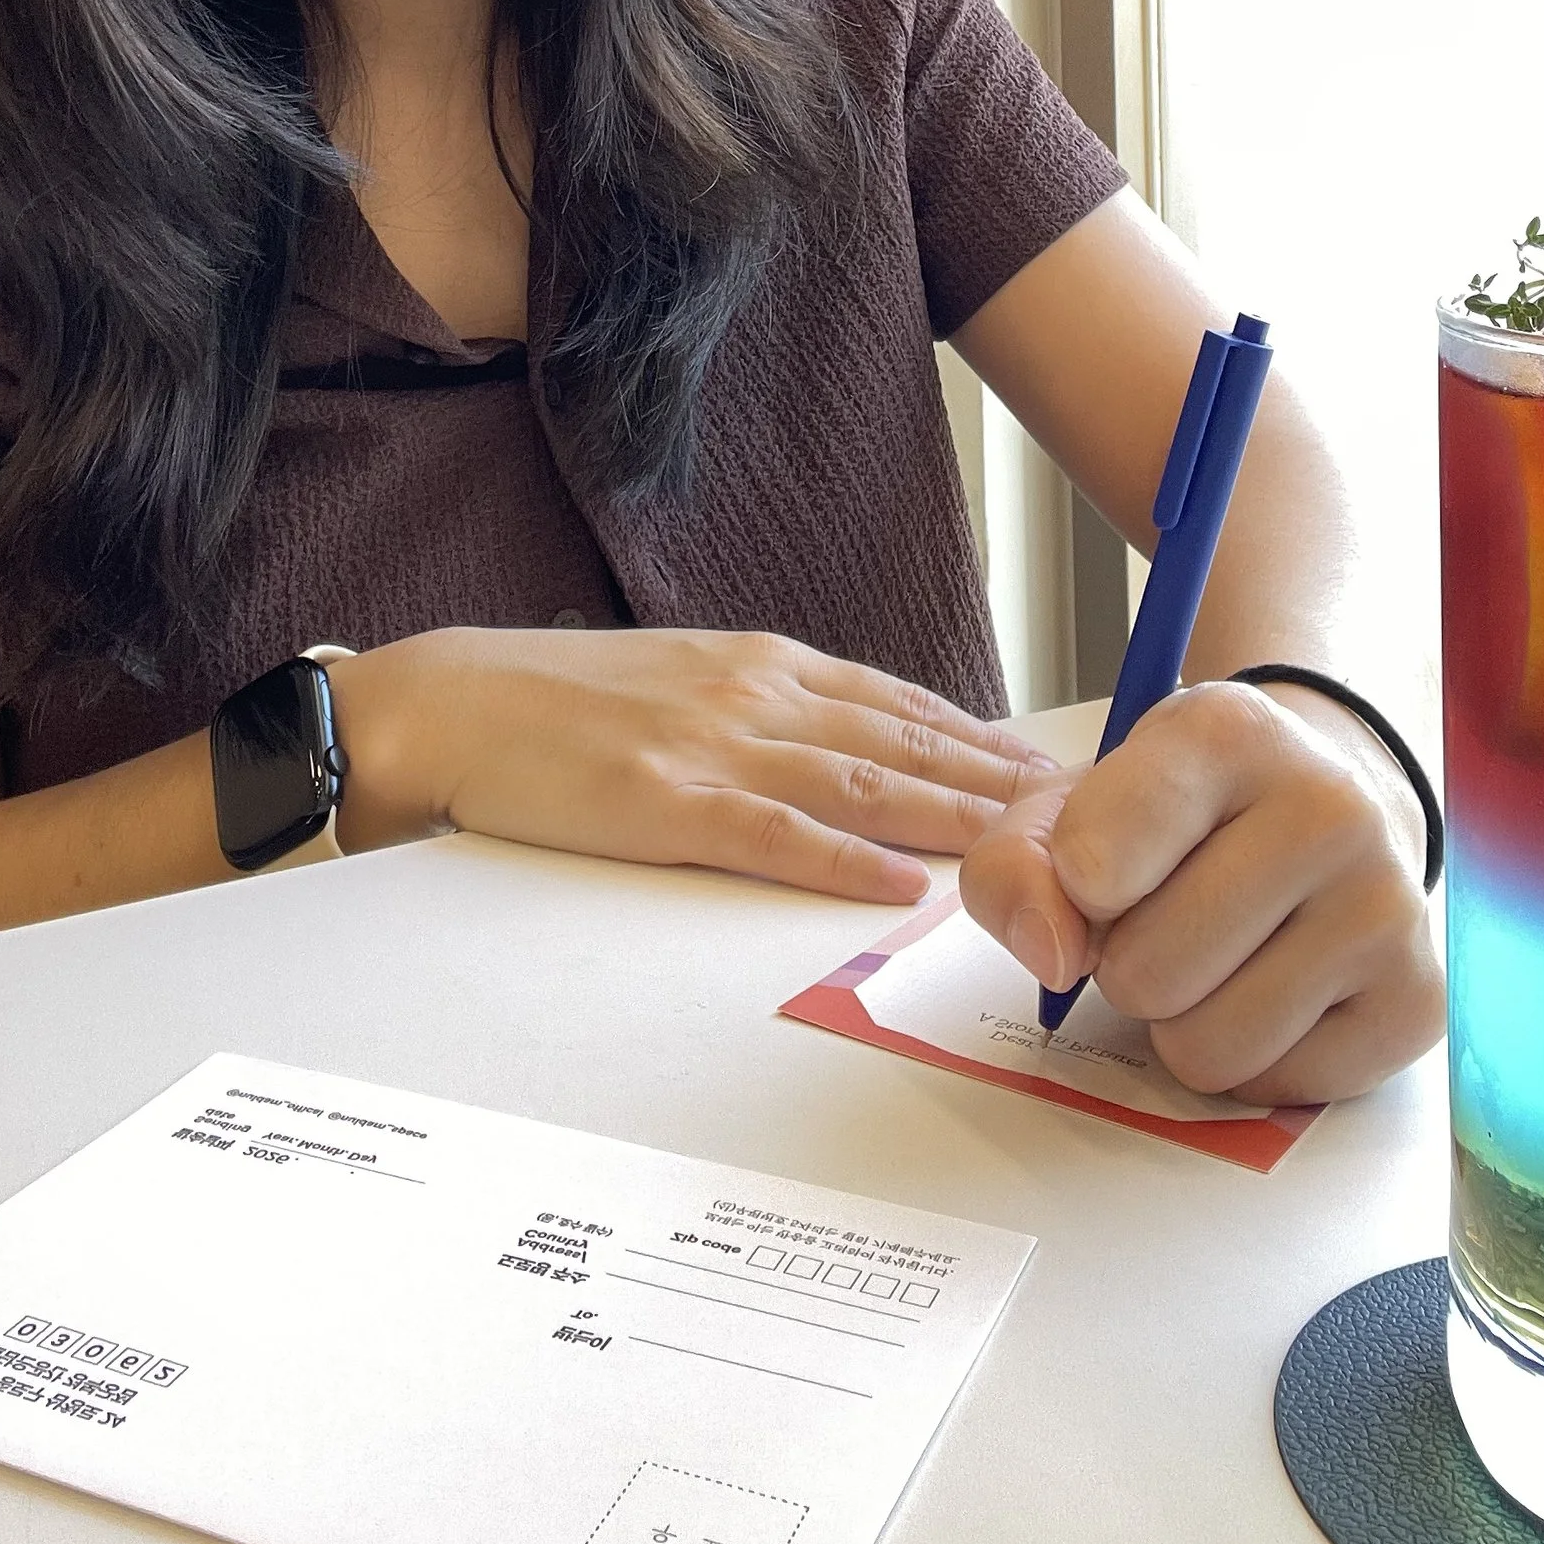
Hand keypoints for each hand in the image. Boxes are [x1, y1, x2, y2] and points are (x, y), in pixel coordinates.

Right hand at [331, 626, 1060, 905]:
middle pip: (905, 741)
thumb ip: (764, 709)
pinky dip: (843, 860)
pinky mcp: (662, 803)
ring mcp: (710, 746)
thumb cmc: (557, 703)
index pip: (901, 703)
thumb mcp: (680, 681)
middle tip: (1095, 812)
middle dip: (1003, 781)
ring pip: (861, 784)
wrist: (448, 702)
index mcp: (760, 664)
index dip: (986, 738)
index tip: (1059, 768)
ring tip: (1037, 847)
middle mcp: (753, 694)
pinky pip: (771, 836)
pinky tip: (901, 879)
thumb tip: (849, 748)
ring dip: (956, 816)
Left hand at [957, 680, 1443, 1102]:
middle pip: (1147, 973)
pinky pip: (1274, 1088)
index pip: (1094, 860)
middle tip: (1169, 915)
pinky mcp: (1418, 1000)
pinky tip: (1277, 985)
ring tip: (1219, 954)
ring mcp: (1387, 907)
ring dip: (1185, 1021)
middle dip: (1129, 965)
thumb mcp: (1078, 801)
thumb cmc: (1184, 810)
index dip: (1074, 889)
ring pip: (1208, 1047)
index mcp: (1228, 733)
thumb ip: (1017, 866)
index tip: (1101, 867)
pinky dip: (1253, 1059)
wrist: (1332, 802)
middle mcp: (1328, 809)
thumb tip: (1053, 956)